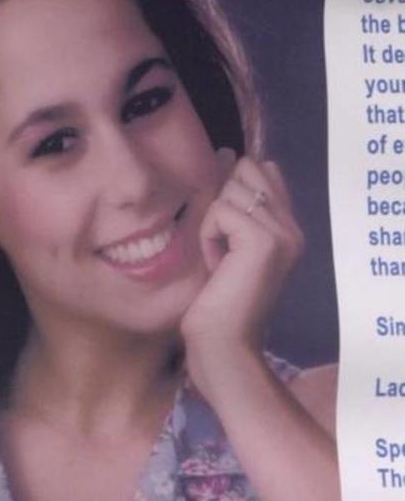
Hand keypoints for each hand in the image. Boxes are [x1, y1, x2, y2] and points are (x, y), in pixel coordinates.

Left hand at [181, 152, 303, 396]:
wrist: (223, 346)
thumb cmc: (216, 305)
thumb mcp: (225, 246)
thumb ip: (232, 205)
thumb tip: (227, 154)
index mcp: (288, 229)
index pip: (265, 170)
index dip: (234, 186)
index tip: (221, 226)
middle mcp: (293, 228)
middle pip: (247, 170)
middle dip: (221, 204)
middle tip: (221, 249)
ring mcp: (282, 233)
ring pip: (231, 189)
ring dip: (212, 225)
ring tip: (220, 262)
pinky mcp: (263, 240)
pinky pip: (220, 210)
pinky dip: (208, 237)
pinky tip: (217, 266)